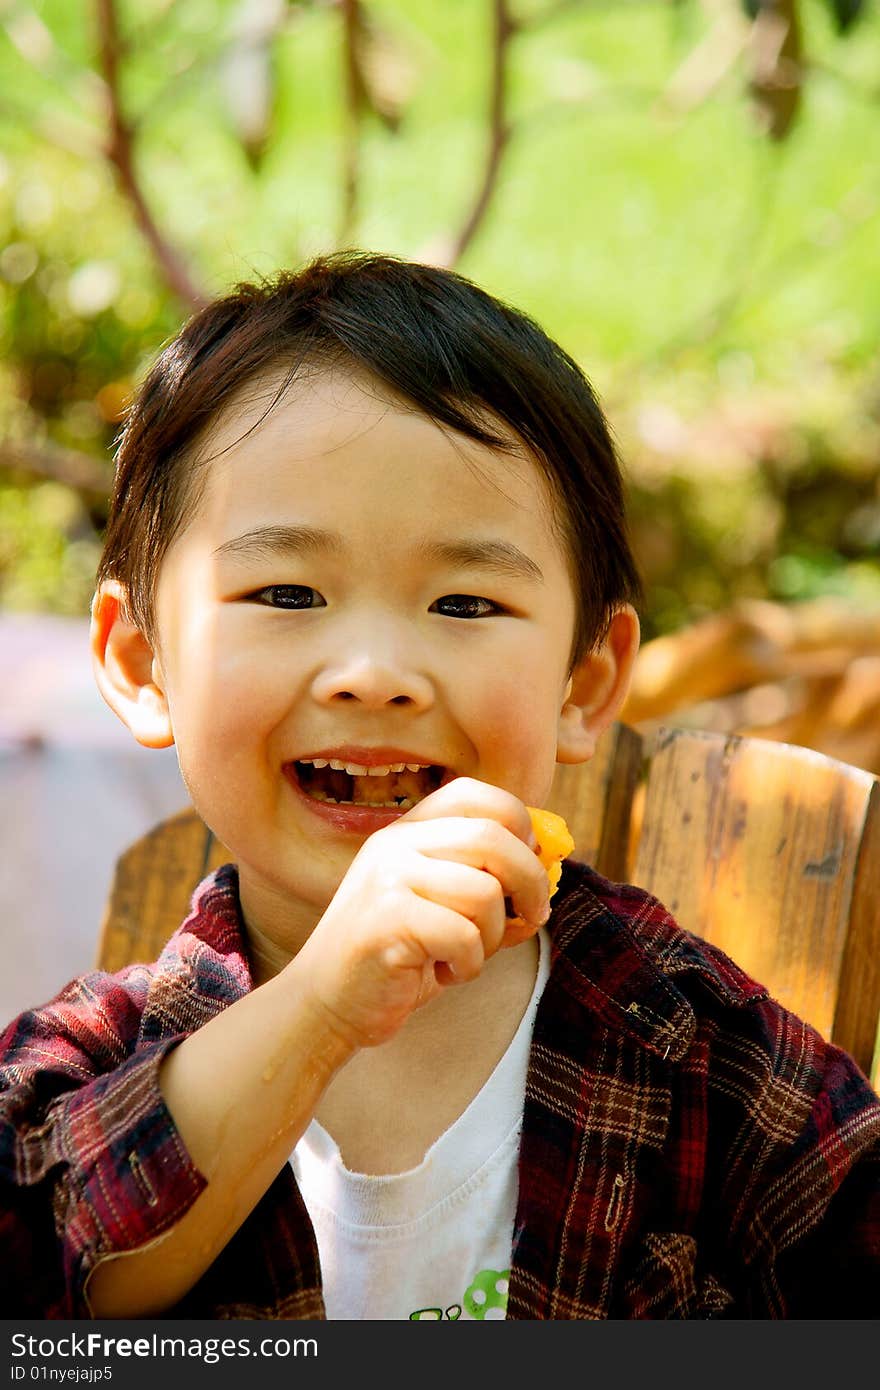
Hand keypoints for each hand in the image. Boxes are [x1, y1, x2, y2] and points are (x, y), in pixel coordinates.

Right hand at [291, 778, 551, 1050]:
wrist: (327, 1005)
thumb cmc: (398, 958)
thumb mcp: (443, 905)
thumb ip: (487, 880)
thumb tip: (550, 867)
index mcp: (408, 831)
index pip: (476, 794)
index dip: (519, 824)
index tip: (530, 863)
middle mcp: (394, 843)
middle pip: (493, 837)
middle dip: (530, 882)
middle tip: (532, 917)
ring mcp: (387, 877)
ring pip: (485, 892)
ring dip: (492, 936)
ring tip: (463, 955)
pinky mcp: (387, 919)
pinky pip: (465, 935)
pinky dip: (469, 965)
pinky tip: (443, 974)